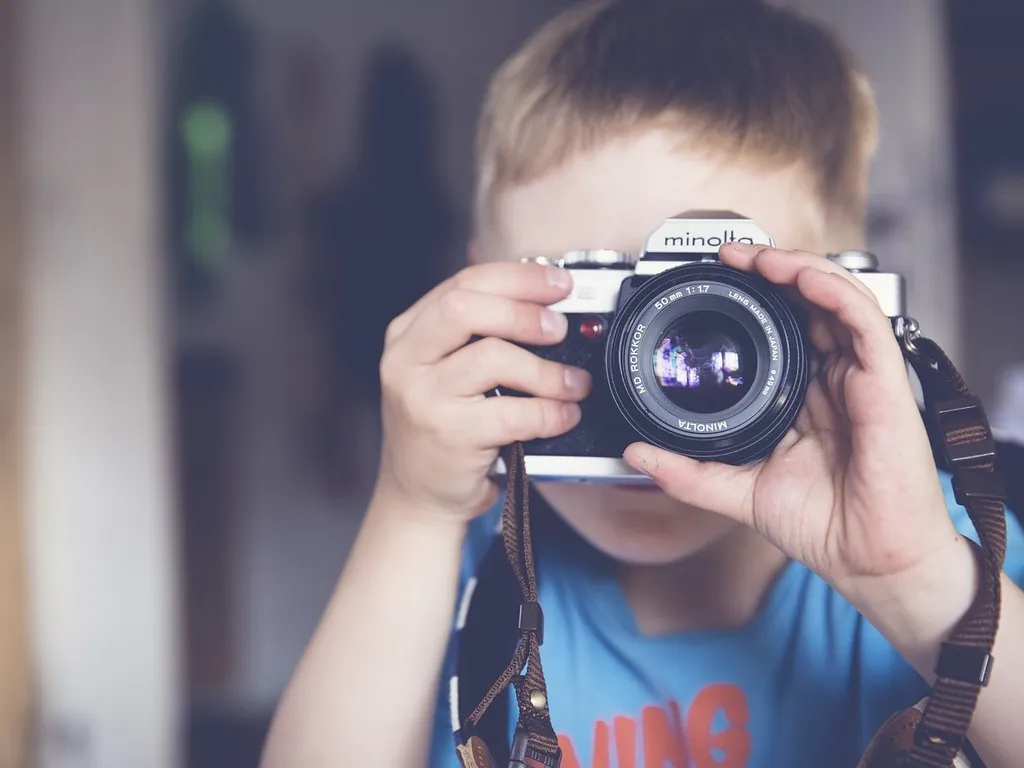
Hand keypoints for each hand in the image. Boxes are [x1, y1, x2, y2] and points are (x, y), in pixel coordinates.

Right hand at [375, 261, 591, 524]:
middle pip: (466, 308)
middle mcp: (407, 361)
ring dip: (546, 369)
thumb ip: (478, 335)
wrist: (417, 496)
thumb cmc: (442, 429)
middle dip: (525, 311)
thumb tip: (546, 305)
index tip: (558, 282)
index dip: (517, 277)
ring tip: (572, 383)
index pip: (463, 283)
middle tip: (560, 328)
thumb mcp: (444, 372)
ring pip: (493, 357)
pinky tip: (563, 415)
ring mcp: (423, 398)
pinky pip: (512, 412)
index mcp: (408, 334)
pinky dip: (549, 412)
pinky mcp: (448, 435)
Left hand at [623, 243, 962, 600]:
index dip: (754, 298)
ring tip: (756, 257)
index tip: (714, 281)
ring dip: (797, 268)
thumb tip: (636, 453)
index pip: (783, 328)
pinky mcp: (885, 382)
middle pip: (808, 303)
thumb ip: (687, 472)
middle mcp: (834, 378)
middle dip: (770, 269)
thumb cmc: (823, 526)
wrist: (868, 562)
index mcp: (805, 395)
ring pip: (836, 298)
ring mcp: (860, 376)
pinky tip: (800, 277)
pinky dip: (832, 290)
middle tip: (729, 256)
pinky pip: (863, 320)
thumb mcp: (737, 491)